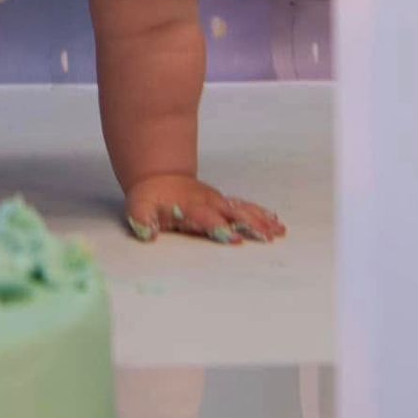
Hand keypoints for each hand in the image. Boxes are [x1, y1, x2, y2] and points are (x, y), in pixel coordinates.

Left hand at [125, 175, 284, 244]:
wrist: (158, 178)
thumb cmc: (149, 198)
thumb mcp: (138, 209)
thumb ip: (143, 222)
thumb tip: (146, 234)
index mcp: (189, 207)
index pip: (207, 219)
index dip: (219, 228)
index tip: (235, 239)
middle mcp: (208, 202)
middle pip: (232, 214)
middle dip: (250, 225)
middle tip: (268, 237)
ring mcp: (217, 201)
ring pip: (243, 210)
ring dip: (261, 220)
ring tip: (279, 231)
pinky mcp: (223, 202)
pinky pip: (245, 207)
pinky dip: (261, 214)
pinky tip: (276, 223)